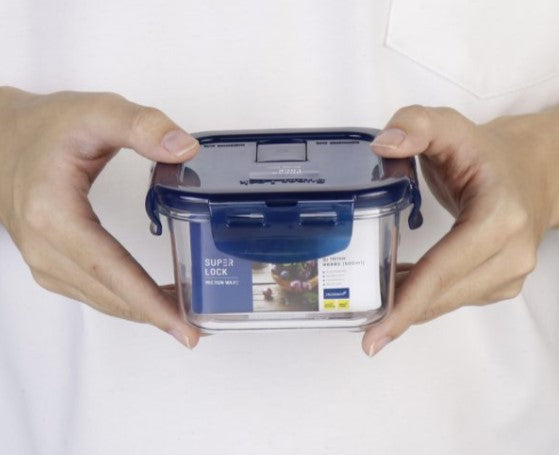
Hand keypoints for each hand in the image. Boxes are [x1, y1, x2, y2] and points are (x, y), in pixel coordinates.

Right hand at [0, 87, 200, 348]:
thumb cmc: (47, 127)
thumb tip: (186, 149)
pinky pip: (94, 292)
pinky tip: (154, 300)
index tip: (184, 329)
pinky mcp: (50, 263)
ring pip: (102, 299)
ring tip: (186, 317)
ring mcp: (44, 261)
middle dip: (156, 316)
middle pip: (109, 294)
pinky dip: (126, 301)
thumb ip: (142, 126)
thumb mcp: (96, 112)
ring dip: (143, 312)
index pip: (110, 270)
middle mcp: (44, 248)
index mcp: (53, 215)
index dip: (150, 302)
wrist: (1, 138)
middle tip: (199, 329)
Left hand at [363, 105, 558, 355]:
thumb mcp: (449, 125)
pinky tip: (399, 292)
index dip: (405, 305)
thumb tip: (382, 146)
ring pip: (448, 303)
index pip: (443, 271)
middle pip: (443, 296)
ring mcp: (511, 273)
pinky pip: (455, 298)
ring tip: (372, 310)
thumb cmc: (484, 151)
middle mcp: (511, 254)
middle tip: (360, 329)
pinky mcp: (503, 282)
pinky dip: (425, 300)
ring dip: (410, 308)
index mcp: (499, 218)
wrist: (532, 167)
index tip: (374, 336)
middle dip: (400, 316)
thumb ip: (415, 125)